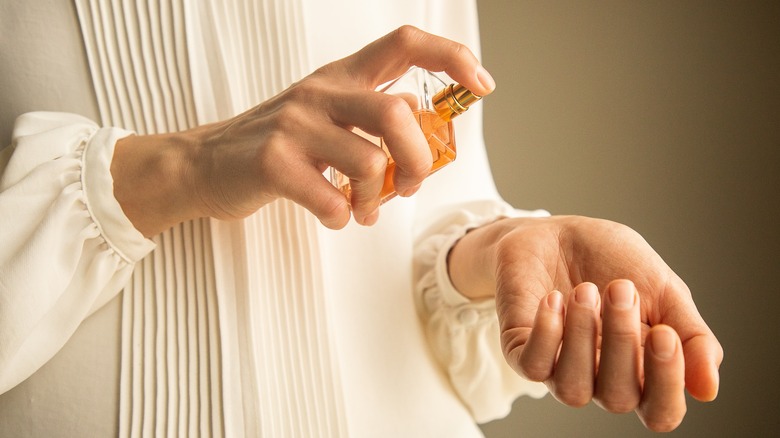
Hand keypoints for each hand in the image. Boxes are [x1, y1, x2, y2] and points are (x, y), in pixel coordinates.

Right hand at [111, 26, 495, 236]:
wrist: (204, 165)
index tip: (482, 85)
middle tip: (409, 186)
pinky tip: (332, 215)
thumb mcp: (328, 115)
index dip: (451, 57)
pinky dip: (341, 217)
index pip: (405, 43)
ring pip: (368, 163)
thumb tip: (422, 118)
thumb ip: (373, 114)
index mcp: (341, 76)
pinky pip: (331, 199)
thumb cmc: (278, 145)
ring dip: (375, 201)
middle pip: (397, 113)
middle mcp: (321, 92)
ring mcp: (294, 125)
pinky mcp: (273, 162)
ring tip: (363, 211)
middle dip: (418, 160)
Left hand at [447, 215, 722, 431]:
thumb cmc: (614, 262)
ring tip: (585, 290)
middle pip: (618, 398)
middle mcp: (600, 379)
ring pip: (573, 390)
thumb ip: (692, 337)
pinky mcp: (520, 349)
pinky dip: (546, 335)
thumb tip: (707, 390)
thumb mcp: (665, 291)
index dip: (666, 383)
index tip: (665, 333)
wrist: (557, 231)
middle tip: (621, 288)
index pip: (660, 411)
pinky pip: (533, 366)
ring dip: (582, 338)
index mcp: (641, 371)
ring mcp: (558, 368)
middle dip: (622, 342)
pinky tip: (553, 299)